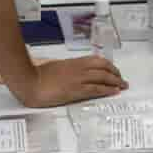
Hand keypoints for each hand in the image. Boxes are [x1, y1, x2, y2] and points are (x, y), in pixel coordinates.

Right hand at [6, 54, 127, 108]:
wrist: (30, 81)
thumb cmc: (37, 74)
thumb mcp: (54, 67)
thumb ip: (65, 69)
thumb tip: (70, 72)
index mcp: (73, 62)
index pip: (96, 61)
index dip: (108, 65)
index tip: (113, 70)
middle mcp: (79, 69)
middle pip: (103, 68)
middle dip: (115, 73)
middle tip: (121, 79)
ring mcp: (78, 79)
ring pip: (103, 77)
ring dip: (115, 81)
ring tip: (122, 86)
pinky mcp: (76, 90)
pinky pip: (96, 89)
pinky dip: (107, 90)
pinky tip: (114, 92)